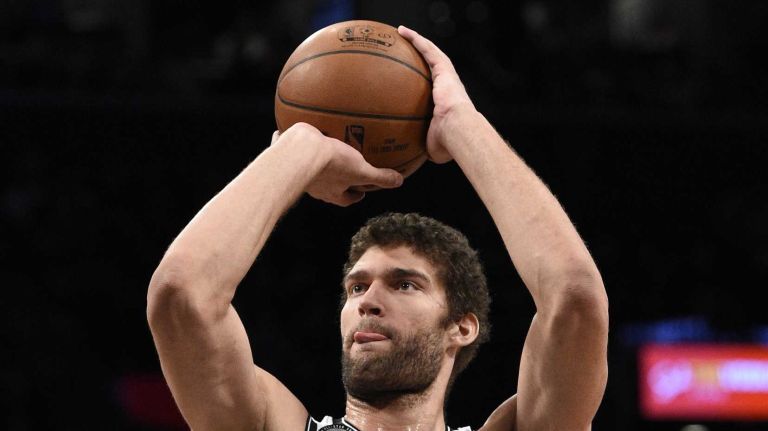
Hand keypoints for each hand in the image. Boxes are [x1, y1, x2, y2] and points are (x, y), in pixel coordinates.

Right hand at [272, 123, 402, 206]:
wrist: (300, 152)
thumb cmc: (332, 165)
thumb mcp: (361, 171)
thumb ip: (379, 177)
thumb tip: (399, 181)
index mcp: (333, 192)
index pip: (347, 199)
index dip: (356, 195)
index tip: (362, 191)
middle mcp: (316, 185)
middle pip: (329, 187)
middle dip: (337, 180)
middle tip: (346, 170)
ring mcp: (300, 171)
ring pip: (310, 170)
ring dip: (317, 163)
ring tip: (325, 150)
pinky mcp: (287, 155)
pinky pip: (291, 151)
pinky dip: (296, 144)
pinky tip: (299, 131)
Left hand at [398, 25, 476, 163]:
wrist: (458, 131)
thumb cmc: (447, 143)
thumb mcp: (431, 148)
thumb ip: (422, 148)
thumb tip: (410, 159)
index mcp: (446, 105)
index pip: (434, 91)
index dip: (424, 84)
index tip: (412, 82)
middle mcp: (448, 87)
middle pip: (433, 68)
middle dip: (420, 58)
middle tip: (406, 53)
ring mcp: (447, 77)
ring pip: (431, 54)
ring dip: (417, 42)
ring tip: (402, 33)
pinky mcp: (445, 69)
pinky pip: (428, 50)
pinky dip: (416, 40)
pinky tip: (403, 32)